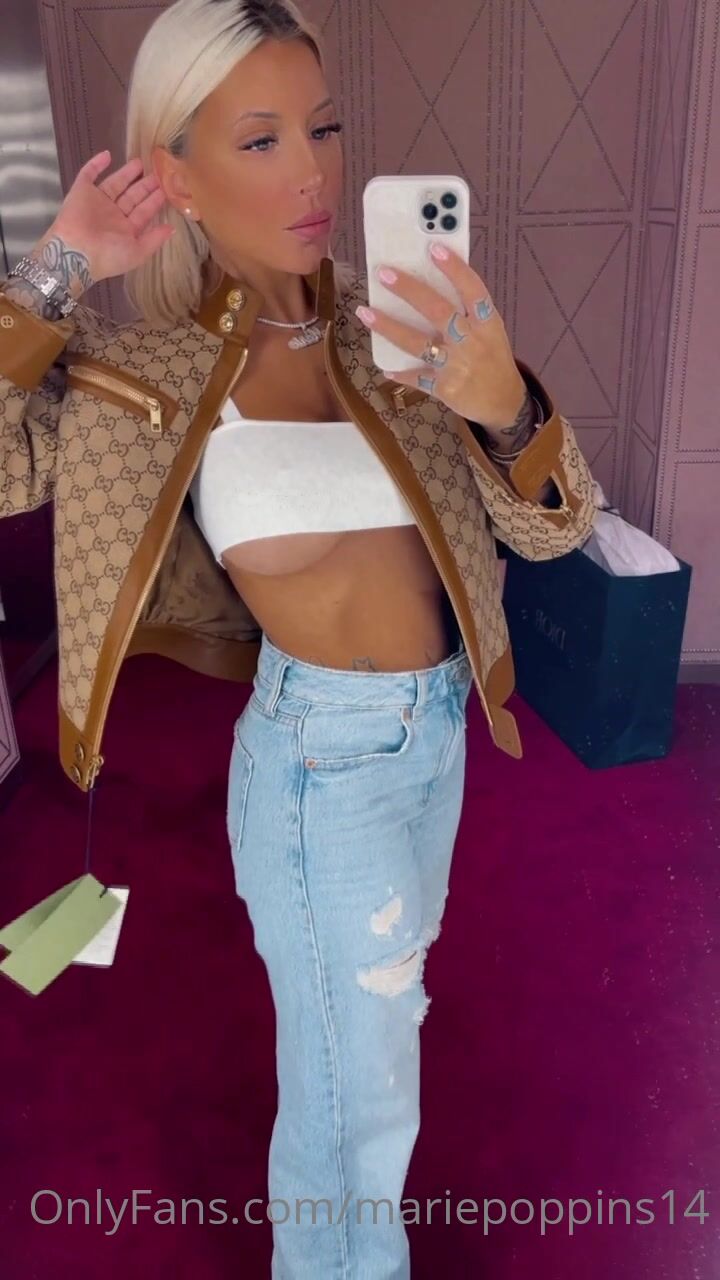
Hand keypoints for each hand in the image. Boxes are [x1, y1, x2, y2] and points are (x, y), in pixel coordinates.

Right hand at [37, 150, 173, 290]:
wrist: (76, 253)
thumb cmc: (109, 256)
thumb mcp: (138, 252)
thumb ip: (155, 239)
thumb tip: (172, 229)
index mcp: (126, 230)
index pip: (143, 212)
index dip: (154, 200)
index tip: (167, 188)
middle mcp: (113, 215)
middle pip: (132, 196)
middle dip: (144, 185)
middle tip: (157, 173)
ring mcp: (97, 202)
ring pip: (115, 184)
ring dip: (126, 173)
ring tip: (139, 163)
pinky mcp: (81, 191)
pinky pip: (88, 174)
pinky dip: (96, 164)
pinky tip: (107, 154)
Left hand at [355, 242, 526, 431]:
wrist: (504, 401)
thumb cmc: (493, 358)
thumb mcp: (491, 331)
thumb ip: (468, 312)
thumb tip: (431, 281)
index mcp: (487, 323)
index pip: (473, 290)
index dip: (455, 269)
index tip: (434, 248)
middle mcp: (471, 342)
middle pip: (438, 311)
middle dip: (409, 290)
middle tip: (383, 273)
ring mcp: (456, 366)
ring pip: (418, 343)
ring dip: (389, 327)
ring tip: (366, 311)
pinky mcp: (444, 388)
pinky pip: (417, 378)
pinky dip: (402, 373)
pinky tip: (386, 368)